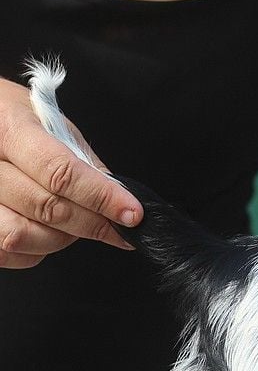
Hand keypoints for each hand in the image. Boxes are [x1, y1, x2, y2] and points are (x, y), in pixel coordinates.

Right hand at [0, 76, 142, 268]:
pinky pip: (5, 252)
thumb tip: (120, 197)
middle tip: (117, 226)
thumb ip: (82, 161)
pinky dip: (35, 250)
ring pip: (22, 235)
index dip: (101, 198)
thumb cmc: (10, 118)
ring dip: (61, 238)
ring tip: (75, 224)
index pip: (60, 172)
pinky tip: (45, 232)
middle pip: (46, 208)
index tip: (132, 213)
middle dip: (93, 223)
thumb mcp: (48, 123)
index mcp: (8, 128)